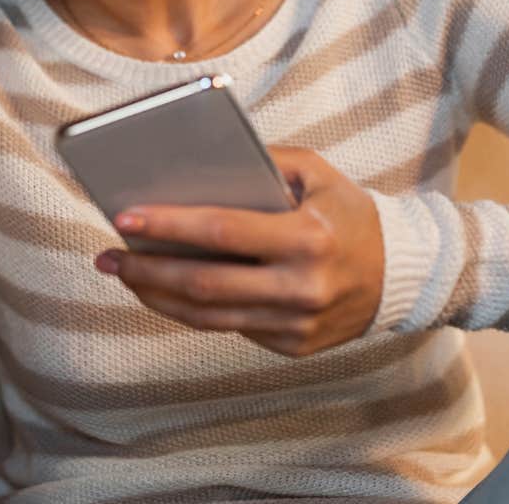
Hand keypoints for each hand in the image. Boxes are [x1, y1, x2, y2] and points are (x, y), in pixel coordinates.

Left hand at [94, 147, 385, 356]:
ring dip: (157, 295)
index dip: (170, 225)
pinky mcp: (291, 346)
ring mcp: (295, 324)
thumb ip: (265, 162)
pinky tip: (162, 290)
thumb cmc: (349, 214)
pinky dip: (190, 309)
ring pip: (209, 315)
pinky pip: (228, 328)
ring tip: (122, 273)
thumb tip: (199, 165)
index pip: (223, 232)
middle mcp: (300, 287)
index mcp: (307, 238)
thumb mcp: (318, 173)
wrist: (400, 275)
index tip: (125, 217)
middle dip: (147, 268)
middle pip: (205, 283)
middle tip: (107, 254)